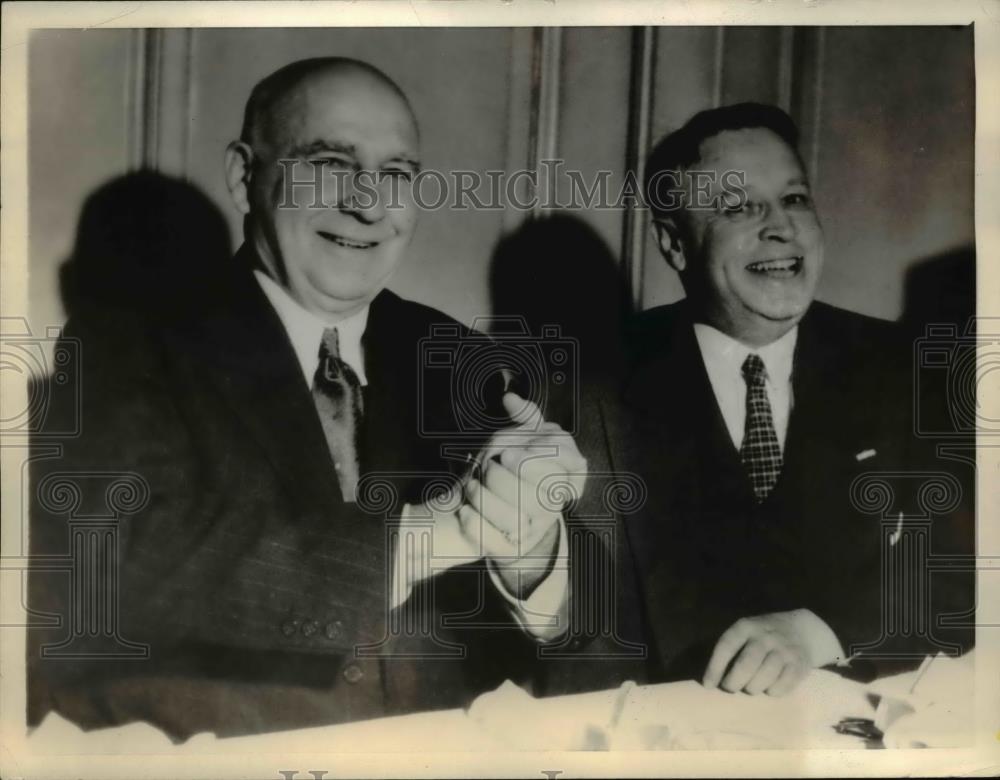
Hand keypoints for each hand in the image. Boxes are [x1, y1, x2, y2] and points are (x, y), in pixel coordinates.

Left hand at [459, 392, 586, 594]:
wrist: (487, 506)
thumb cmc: (509, 465)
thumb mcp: (520, 437)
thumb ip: (525, 416)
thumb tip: (510, 397)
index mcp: (563, 478)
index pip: (567, 471)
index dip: (535, 461)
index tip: (507, 454)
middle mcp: (552, 506)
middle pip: (539, 496)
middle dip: (505, 479)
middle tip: (486, 468)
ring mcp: (534, 530)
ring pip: (516, 521)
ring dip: (486, 499)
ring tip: (471, 486)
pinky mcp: (512, 549)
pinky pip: (496, 543)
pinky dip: (476, 526)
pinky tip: (464, 510)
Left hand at [702, 609, 830, 696]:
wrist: (803, 629)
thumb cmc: (764, 636)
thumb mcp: (746, 631)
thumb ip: (731, 649)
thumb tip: (712, 678)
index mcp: (747, 626)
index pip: (726, 646)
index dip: (715, 667)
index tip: (708, 685)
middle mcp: (766, 636)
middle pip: (746, 664)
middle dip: (734, 682)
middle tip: (730, 688)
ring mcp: (785, 650)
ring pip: (764, 676)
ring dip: (753, 688)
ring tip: (750, 688)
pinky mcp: (800, 665)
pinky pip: (783, 686)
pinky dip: (773, 692)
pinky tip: (768, 689)